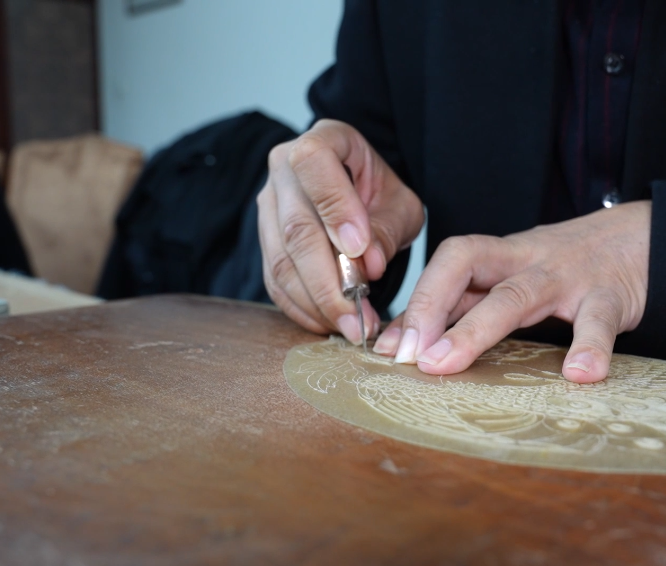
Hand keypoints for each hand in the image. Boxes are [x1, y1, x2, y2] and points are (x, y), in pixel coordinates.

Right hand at [257, 119, 424, 341]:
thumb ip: (386, 230)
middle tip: (358, 316)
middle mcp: (285, 166)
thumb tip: (366, 264)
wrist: (359, 199)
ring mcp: (269, 203)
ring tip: (351, 327)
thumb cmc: (382, 197)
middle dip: (329, 279)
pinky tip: (327, 323)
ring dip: (316, 301)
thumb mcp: (400, 206)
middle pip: (296, 225)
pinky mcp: (264, 238)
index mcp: (325, 139)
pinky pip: (274, 279)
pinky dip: (300, 307)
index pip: (314, 162)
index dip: (334, 206)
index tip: (360, 249)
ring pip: (281, 259)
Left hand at [372, 201, 650, 382]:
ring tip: (447, 364)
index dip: (416, 300)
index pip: (447, 262)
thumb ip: (468, 303)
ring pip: (519, 293)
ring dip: (478, 329)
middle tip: (405, 356)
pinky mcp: (612, 295)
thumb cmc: (566, 267)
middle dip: (429, 307)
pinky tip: (581, 374)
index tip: (387, 347)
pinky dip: (591, 347)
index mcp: (500, 255)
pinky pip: (600, 320)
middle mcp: (526, 259)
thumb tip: (406, 341)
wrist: (647, 238)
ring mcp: (567, 275)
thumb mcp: (515, 275)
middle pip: (467, 265)